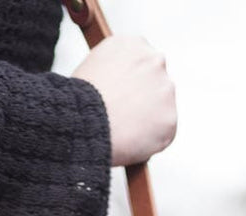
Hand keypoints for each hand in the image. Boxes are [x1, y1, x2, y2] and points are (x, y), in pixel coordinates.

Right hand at [72, 35, 177, 166]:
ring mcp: (165, 90)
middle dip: (142, 98)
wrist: (82, 123)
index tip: (119, 95)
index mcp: (132, 44)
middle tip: (121, 115)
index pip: (140, 61)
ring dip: (146, 119)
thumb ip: (113, 69)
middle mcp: (155, 60)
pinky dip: (148, 141)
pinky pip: (161, 133)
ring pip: (160, 108)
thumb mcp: (91, 68)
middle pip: (155, 82)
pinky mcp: (169, 120)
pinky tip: (127, 141)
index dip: (128, 82)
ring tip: (120, 130)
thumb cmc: (76, 101)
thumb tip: (120, 84)